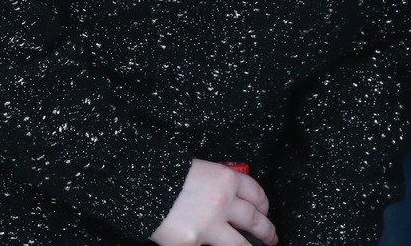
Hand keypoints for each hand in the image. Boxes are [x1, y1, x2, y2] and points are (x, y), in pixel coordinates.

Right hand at [150, 159, 275, 245]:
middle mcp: (223, 201)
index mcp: (225, 179)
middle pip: (255, 220)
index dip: (264, 205)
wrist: (138, 183)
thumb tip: (231, 206)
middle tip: (272, 238)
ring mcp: (209, 225)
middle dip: (267, 232)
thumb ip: (217, 187)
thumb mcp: (199, 172)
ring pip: (241, 245)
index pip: (256, 194)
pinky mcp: (192, 243)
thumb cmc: (165, 174)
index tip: (265, 213)